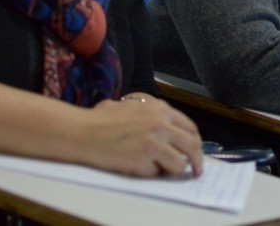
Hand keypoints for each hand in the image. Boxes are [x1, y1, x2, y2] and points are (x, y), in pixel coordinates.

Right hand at [82, 97, 202, 176]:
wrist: (82, 131)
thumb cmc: (102, 119)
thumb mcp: (134, 105)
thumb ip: (156, 114)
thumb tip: (174, 131)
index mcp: (161, 110)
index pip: (190, 128)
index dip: (196, 143)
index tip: (196, 152)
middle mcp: (161, 125)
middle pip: (192, 146)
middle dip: (197, 160)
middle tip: (196, 170)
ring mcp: (152, 144)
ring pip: (179, 164)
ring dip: (172, 169)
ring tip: (159, 166)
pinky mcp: (141, 161)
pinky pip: (157, 173)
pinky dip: (151, 173)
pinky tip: (137, 165)